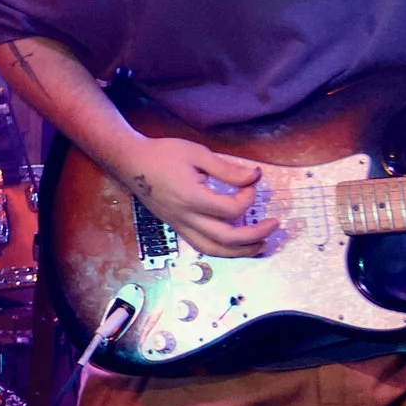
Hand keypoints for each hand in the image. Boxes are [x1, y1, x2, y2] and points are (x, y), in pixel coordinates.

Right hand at [102, 134, 272, 257]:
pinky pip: (202, 246)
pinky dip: (223, 250)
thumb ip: (227, 169)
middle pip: (226, 239)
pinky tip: (235, 244)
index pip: (231, 210)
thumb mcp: (197, 154)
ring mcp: (180, 226)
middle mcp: (186, 218)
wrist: (131, 163)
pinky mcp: (177, 227)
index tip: (252, 183)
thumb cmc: (163, 154)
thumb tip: (254, 176)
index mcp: (192, 198)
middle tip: (273, 225)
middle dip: (255, 235)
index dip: (248, 197)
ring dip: (241, 252)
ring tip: (261, 245)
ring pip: (214, 250)